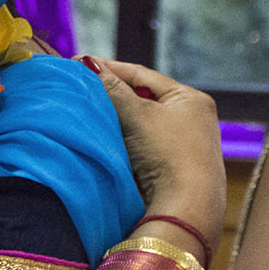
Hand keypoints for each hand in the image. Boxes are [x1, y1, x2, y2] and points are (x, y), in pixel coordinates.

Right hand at [83, 56, 224, 248]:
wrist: (185, 206)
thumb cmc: (167, 154)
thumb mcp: (137, 115)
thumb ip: (112, 89)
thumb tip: (89, 64)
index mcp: (190, 98)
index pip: (142, 75)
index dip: (108, 68)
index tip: (78, 63)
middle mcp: (191, 117)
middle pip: (141, 97)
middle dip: (111, 93)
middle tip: (80, 86)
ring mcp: (182, 142)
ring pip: (138, 121)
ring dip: (115, 117)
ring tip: (87, 109)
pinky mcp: (171, 165)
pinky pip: (139, 142)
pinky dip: (121, 138)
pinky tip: (104, 136)